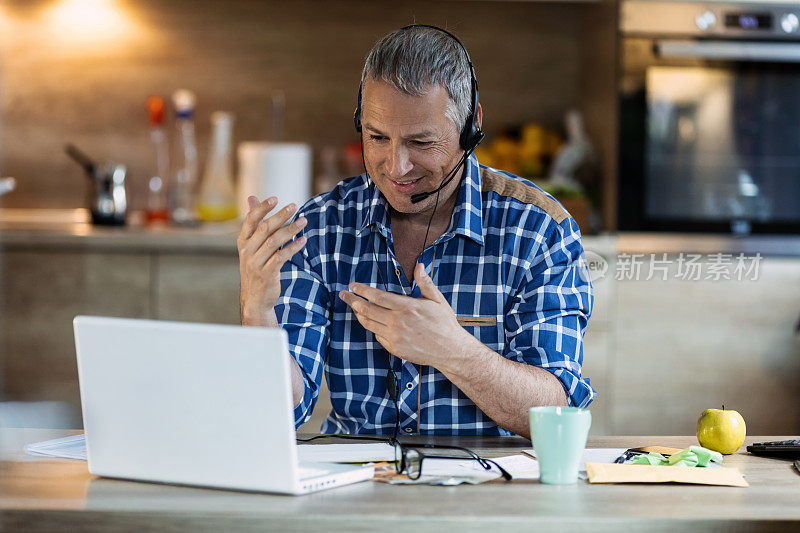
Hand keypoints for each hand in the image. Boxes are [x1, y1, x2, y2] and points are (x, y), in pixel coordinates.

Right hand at [238, 196, 306, 325]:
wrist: (254, 299)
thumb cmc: (256, 268)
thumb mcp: (251, 246)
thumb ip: (254, 223)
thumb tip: (251, 198)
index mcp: (243, 242)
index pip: (250, 220)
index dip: (262, 208)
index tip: (275, 198)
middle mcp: (247, 251)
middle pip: (264, 228)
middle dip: (280, 216)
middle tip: (294, 206)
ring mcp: (256, 263)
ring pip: (274, 242)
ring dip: (290, 230)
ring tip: (304, 221)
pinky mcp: (267, 274)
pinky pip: (281, 257)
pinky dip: (292, 248)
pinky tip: (303, 241)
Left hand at [339, 263, 473, 369]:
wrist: (450, 350)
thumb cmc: (444, 324)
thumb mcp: (437, 300)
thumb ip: (425, 283)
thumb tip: (419, 266)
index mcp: (407, 307)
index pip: (377, 296)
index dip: (362, 290)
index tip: (353, 286)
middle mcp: (397, 322)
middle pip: (367, 309)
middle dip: (352, 300)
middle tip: (344, 294)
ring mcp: (394, 336)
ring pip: (368, 323)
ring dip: (358, 314)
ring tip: (353, 307)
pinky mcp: (394, 348)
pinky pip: (377, 335)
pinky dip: (372, 327)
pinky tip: (370, 322)